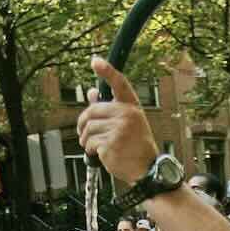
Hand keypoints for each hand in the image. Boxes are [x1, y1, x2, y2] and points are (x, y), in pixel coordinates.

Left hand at [77, 57, 157, 183]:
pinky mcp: (111, 143)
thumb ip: (110, 108)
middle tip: (82, 133)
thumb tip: (92, 93)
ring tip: (92, 146)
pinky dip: (90, 149)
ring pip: (88, 128)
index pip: (120, 84)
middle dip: (83, 123)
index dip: (107, 71)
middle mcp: (127, 115)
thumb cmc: (137, 146)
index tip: (96, 61)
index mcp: (132, 107)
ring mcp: (119, 129)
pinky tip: (98, 154)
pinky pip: (90, 142)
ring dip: (85, 139)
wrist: (146, 169)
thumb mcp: (128, 123)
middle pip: (92, 111)